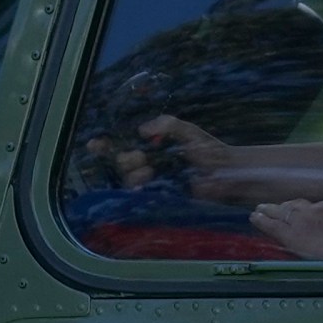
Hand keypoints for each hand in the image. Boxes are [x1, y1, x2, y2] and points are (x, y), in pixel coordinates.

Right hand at [114, 115, 232, 193]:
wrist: (227, 172)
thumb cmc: (209, 149)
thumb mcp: (188, 131)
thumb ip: (167, 124)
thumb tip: (142, 131)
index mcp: (151, 146)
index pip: (121, 145)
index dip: (104, 146)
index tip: (94, 144)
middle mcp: (148, 164)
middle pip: (122, 163)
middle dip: (127, 160)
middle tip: (143, 159)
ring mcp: (154, 182)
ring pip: (130, 180)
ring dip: (135, 176)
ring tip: (150, 171)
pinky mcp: (162, 197)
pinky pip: (144, 197)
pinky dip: (140, 193)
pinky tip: (144, 188)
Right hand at [250, 198, 322, 258]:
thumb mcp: (313, 256)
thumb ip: (298, 246)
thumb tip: (287, 239)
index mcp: (294, 235)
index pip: (272, 225)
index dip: (261, 220)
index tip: (253, 216)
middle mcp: (301, 218)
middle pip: (280, 211)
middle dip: (268, 209)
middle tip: (260, 208)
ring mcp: (316, 208)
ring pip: (295, 204)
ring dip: (285, 206)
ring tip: (279, 207)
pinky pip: (313, 204)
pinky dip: (306, 206)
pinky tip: (309, 208)